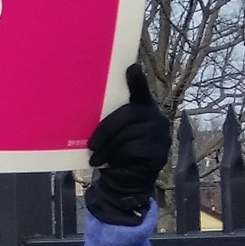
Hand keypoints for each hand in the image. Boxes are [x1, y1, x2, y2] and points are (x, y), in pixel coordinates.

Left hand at [84, 64, 170, 226]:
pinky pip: (133, 149)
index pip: (140, 91)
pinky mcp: (160, 150)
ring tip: (96, 158)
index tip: (131, 67)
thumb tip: (83, 106)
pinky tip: (109, 163)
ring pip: (128, 134)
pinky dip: (117, 156)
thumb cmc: (116, 150)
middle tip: (90, 145)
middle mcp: (155, 117)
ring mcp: (161, 133)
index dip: (136, 80)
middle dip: (105, 131)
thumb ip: (109, 119)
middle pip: (127, 115)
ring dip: (108, 147)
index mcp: (142, 108)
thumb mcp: (112, 132)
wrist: (129, 179)